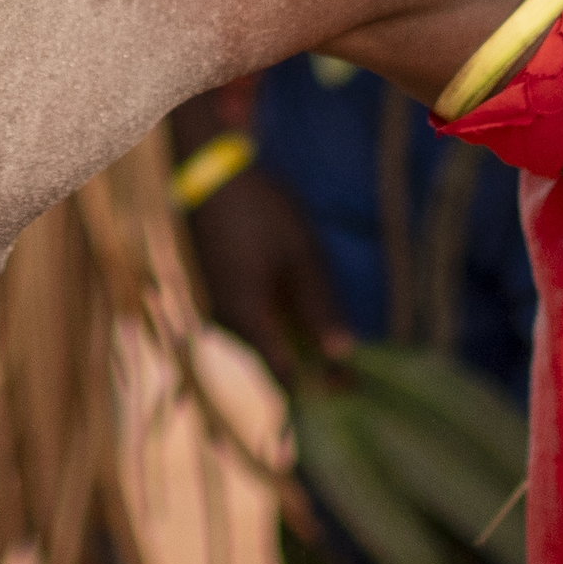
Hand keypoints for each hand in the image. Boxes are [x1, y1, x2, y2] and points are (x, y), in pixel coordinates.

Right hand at [186, 165, 347, 379]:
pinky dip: (276, 329)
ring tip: (329, 346)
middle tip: (349, 371)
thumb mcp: (302, 256)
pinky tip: (298, 316)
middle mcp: (225, 323)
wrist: (209, 175)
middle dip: (311, 372)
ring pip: (260, 344)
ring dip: (293, 349)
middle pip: (271, 365)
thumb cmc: (261, 212)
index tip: (353, 387)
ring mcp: (217, 308)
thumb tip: (342, 354)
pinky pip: (250, 324)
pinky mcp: (216, 293)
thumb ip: (320, 308)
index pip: (285, 376)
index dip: (321, 387)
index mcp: (247, 318)